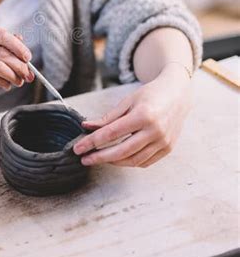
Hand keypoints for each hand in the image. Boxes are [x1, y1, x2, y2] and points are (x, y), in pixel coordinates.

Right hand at [0, 26, 33, 100]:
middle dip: (20, 66)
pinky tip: (6, 85)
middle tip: (28, 74)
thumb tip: (21, 40)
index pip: (2, 35)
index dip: (18, 46)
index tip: (28, 57)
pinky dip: (4, 83)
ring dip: (14, 76)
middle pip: (3, 53)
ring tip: (18, 81)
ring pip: (0, 67)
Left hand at [73, 64, 192, 167]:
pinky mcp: (168, 148)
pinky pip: (145, 162)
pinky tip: (118, 158)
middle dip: (100, 157)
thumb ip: (107, 117)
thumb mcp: (127, 101)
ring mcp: (163, 142)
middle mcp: (155, 131)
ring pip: (133, 160)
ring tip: (99, 158)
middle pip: (122, 151)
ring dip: (114, 162)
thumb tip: (86, 127)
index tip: (78, 148)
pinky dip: (129, 162)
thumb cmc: (150, 95)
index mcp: (143, 115)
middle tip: (84, 159)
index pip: (111, 133)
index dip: (92, 142)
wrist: (178, 94)